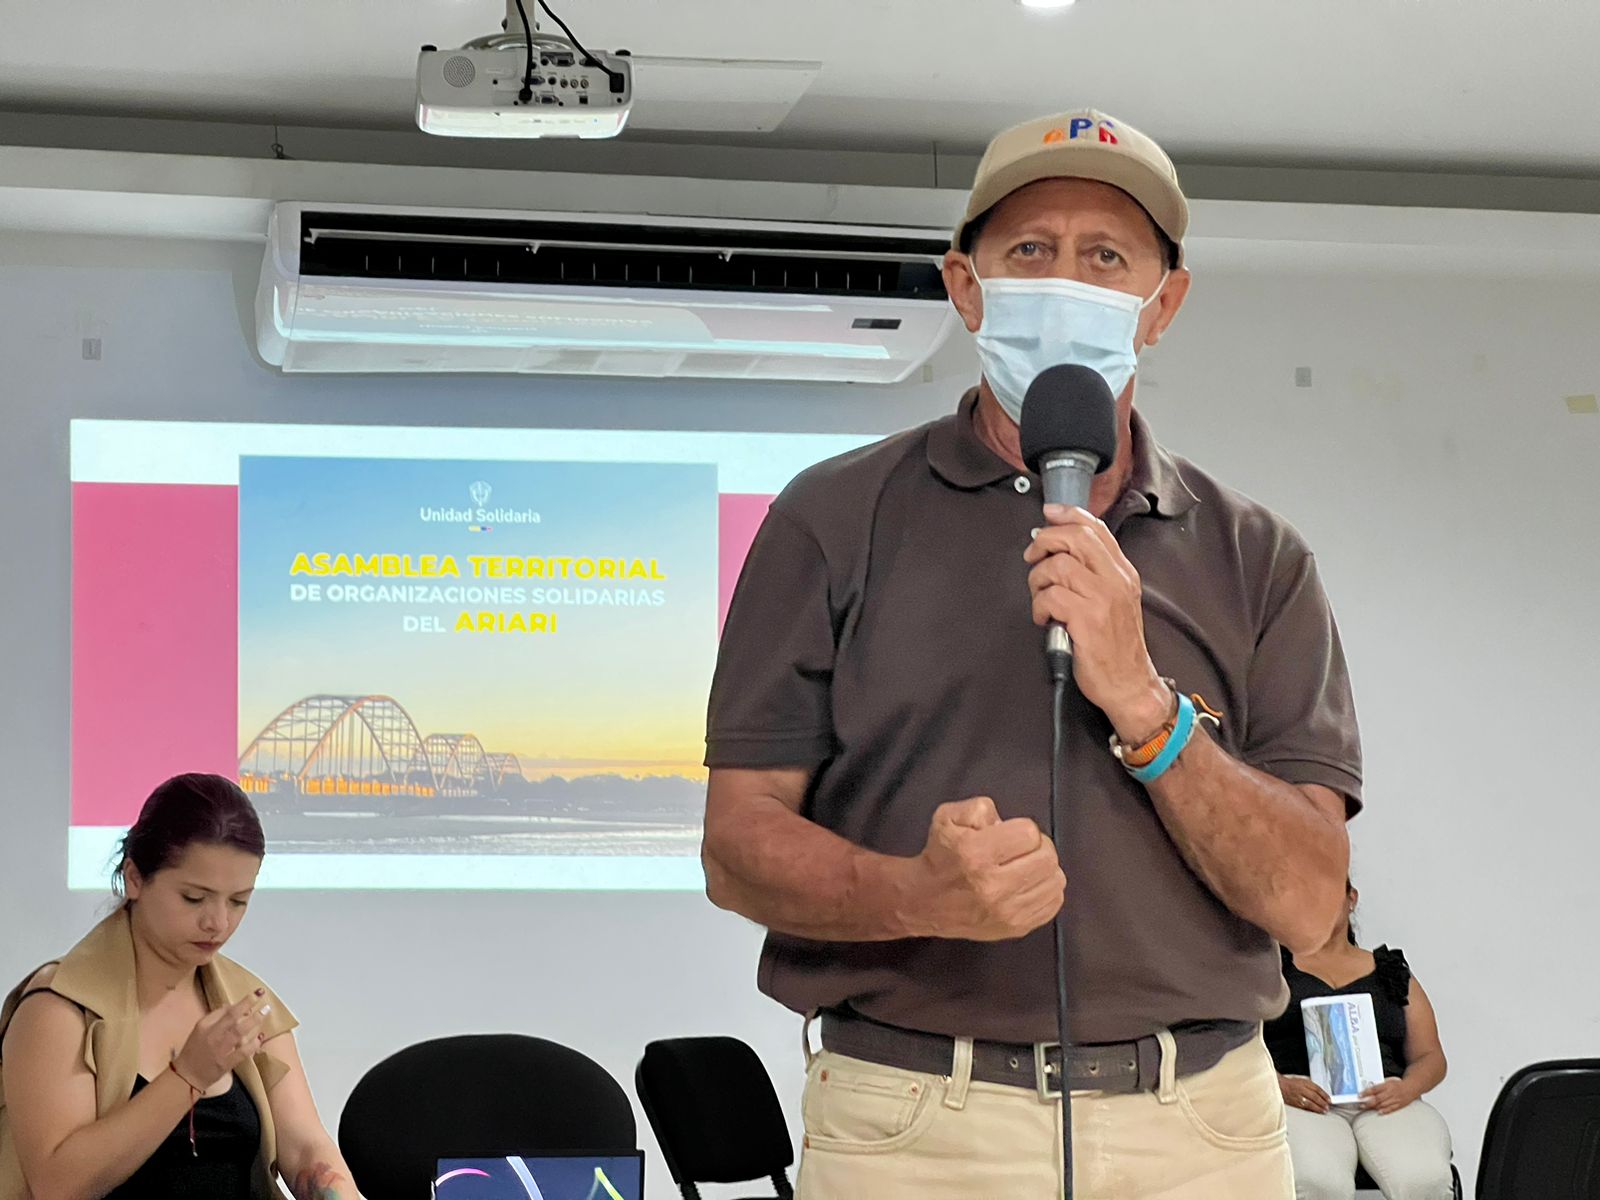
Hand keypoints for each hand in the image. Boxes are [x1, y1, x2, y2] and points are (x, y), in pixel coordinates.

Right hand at [174, 989, 270, 1091]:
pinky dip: (253, 1044)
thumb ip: (215, 1017)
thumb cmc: (194, 1050)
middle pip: (233, 1018)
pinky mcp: (225, 1064)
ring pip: (239, 1033)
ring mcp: (219, 1050)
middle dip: (249, 1006)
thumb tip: (231, 1005)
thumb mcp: (200, 1030)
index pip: (226, 1010)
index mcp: (204, 1026)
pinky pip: (242, 1052)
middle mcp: (212, 1036)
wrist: (186, 1076)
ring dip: (254, 1022)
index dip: (244, 1001)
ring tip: (265, 1013)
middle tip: (265, 1000)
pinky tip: (261, 1037)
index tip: (257, 993)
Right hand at [903, 797, 1065, 940]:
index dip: (1021, 828)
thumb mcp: (949, 816)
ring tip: (1026, 867)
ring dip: (1043, 868)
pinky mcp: (1016, 928)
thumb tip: (1006, 823)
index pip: (1029, 833)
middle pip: (1047, 857)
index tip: (1009, 834)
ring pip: (1055, 880)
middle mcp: (994, 886)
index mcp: (976, 854)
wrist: (924, 901)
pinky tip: (1029, 885)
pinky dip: (1046, 890)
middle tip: (1021, 849)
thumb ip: (980, 808)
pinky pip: (1053, 903)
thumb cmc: (940, 856)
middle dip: (1037, 846)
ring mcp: (1007, 912)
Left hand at [1022, 506, 1168, 740]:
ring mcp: (1103, 599)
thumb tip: (1061, 547)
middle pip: (1075, 538)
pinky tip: (1045, 619)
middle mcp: (1116, 580)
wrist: (1130, 684)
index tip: (1048, 514)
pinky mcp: (1087, 621)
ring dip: (1038, 580)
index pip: (1096, 528)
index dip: (1068, 515)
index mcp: (1123, 572)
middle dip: (1044, 542)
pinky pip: (1051, 597)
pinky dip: (1039, 607)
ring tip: (1041, 598)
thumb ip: (1095, 573)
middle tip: (1033, 557)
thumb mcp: (1115, 600)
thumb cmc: (1116, 645)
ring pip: (1057, 566)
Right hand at [1279, 1074, 1332, 1113]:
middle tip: (1328, 1106)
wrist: (1279, 1086)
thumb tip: (1321, 1093)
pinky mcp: (1294, 1103)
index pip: (1316, 1088)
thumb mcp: (1302, 1080)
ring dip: (1318, 1108)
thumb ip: (1311, 1086)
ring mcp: (1297, 1097)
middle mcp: (1300, 1089)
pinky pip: (1304, 1107)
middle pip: (1314, 1096)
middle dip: (1322, 1102)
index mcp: (1303, 1082)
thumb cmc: (1291, 1083)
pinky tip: (1315, 1111)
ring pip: (1310, 1103)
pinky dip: (1311, 1110)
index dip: (1324, 1094)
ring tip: (1324, 1110)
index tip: (1329, 1099)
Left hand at [1360, 1077, 1416, 1114]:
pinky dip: (1385, 1111)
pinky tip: (1379, 1112)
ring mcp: (1395, 1099)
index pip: (1375, 1089)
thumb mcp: (1388, 1081)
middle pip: (1378, 1098)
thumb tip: (1368, 1089)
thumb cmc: (1398, 1085)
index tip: (1360, 1095)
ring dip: (1374, 1107)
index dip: (1366, 1093)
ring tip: (1366, 1108)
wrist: (1411, 1087)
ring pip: (1383, 1104)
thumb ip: (1379, 1086)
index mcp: (1387, 1085)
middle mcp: (1391, 1093)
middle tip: (1361, 1104)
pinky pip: (1391, 1109)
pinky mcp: (1399, 1105)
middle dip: (1368, 1102)